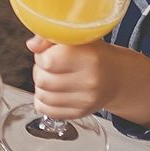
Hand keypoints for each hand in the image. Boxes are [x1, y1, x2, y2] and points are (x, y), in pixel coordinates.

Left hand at [28, 38, 149, 123]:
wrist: (117, 76)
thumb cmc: (95, 54)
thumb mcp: (78, 37)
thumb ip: (52, 36)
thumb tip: (32, 45)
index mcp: (90, 58)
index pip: (49, 61)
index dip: (42, 55)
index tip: (48, 52)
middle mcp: (90, 81)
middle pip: (43, 80)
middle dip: (40, 70)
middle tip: (50, 64)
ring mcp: (85, 100)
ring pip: (42, 96)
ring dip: (41, 85)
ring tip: (52, 76)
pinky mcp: (79, 113)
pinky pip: (46, 110)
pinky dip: (43, 100)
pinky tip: (53, 91)